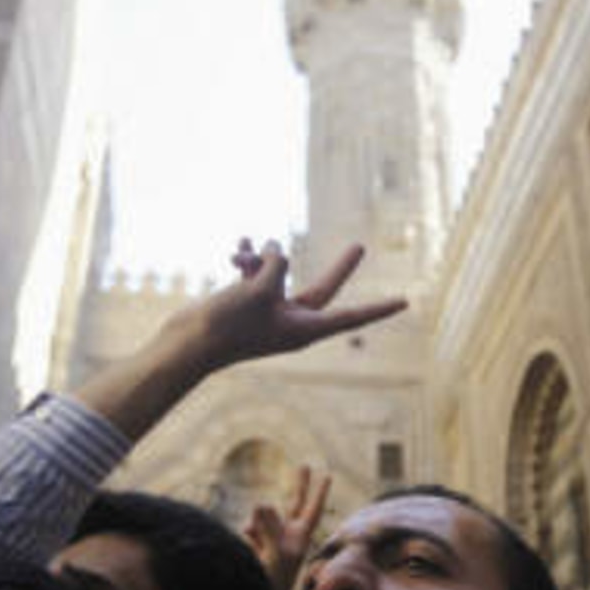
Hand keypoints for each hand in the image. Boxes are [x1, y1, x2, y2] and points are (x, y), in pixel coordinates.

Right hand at [75, 241, 405, 442]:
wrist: (184, 345)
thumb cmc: (226, 325)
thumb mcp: (258, 289)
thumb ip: (275, 266)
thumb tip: (274, 250)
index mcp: (303, 330)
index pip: (351, 316)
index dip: (378, 308)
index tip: (405, 302)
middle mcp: (290, 321)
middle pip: (324, 288)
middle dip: (339, 266)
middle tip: (361, 245)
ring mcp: (268, 312)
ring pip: (280, 272)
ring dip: (263, 258)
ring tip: (241, 257)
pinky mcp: (247, 302)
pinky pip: (257, 272)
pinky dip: (247, 258)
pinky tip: (235, 247)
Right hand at [245, 465, 330, 589]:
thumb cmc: (271, 582)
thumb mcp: (275, 552)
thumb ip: (270, 525)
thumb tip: (262, 503)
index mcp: (300, 538)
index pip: (312, 509)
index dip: (319, 492)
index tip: (328, 474)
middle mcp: (289, 536)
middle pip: (296, 503)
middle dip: (299, 485)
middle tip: (305, 465)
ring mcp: (271, 539)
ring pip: (262, 516)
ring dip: (257, 525)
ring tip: (258, 549)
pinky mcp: (255, 543)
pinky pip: (248, 528)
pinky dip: (246, 535)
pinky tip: (248, 549)